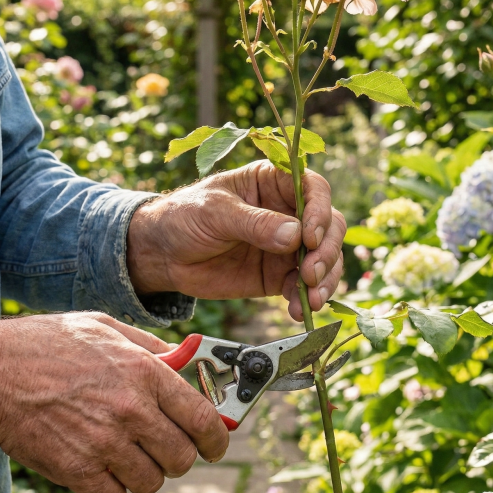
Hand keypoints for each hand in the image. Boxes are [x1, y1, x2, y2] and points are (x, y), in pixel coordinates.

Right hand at [0, 313, 228, 492]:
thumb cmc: (43, 345)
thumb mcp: (103, 327)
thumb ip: (149, 346)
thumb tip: (184, 364)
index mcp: (145, 372)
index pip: (204, 419)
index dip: (216, 439)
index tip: (215, 446)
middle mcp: (132, 410)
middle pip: (183, 458)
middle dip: (178, 457)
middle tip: (161, 449)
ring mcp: (105, 444)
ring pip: (152, 482)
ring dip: (143, 473)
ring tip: (123, 455)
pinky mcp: (77, 471)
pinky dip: (112, 489)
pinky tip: (97, 467)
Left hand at [126, 160, 345, 320]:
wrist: (163, 255)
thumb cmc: (185, 217)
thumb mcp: (215, 212)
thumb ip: (254, 223)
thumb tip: (294, 236)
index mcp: (274, 182)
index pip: (314, 189)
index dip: (320, 211)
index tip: (311, 236)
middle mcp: (288, 212)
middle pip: (329, 226)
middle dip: (327, 251)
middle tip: (311, 273)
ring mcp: (286, 246)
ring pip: (324, 259)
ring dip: (325, 279)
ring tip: (312, 298)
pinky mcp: (278, 276)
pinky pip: (302, 287)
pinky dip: (305, 300)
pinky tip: (297, 310)